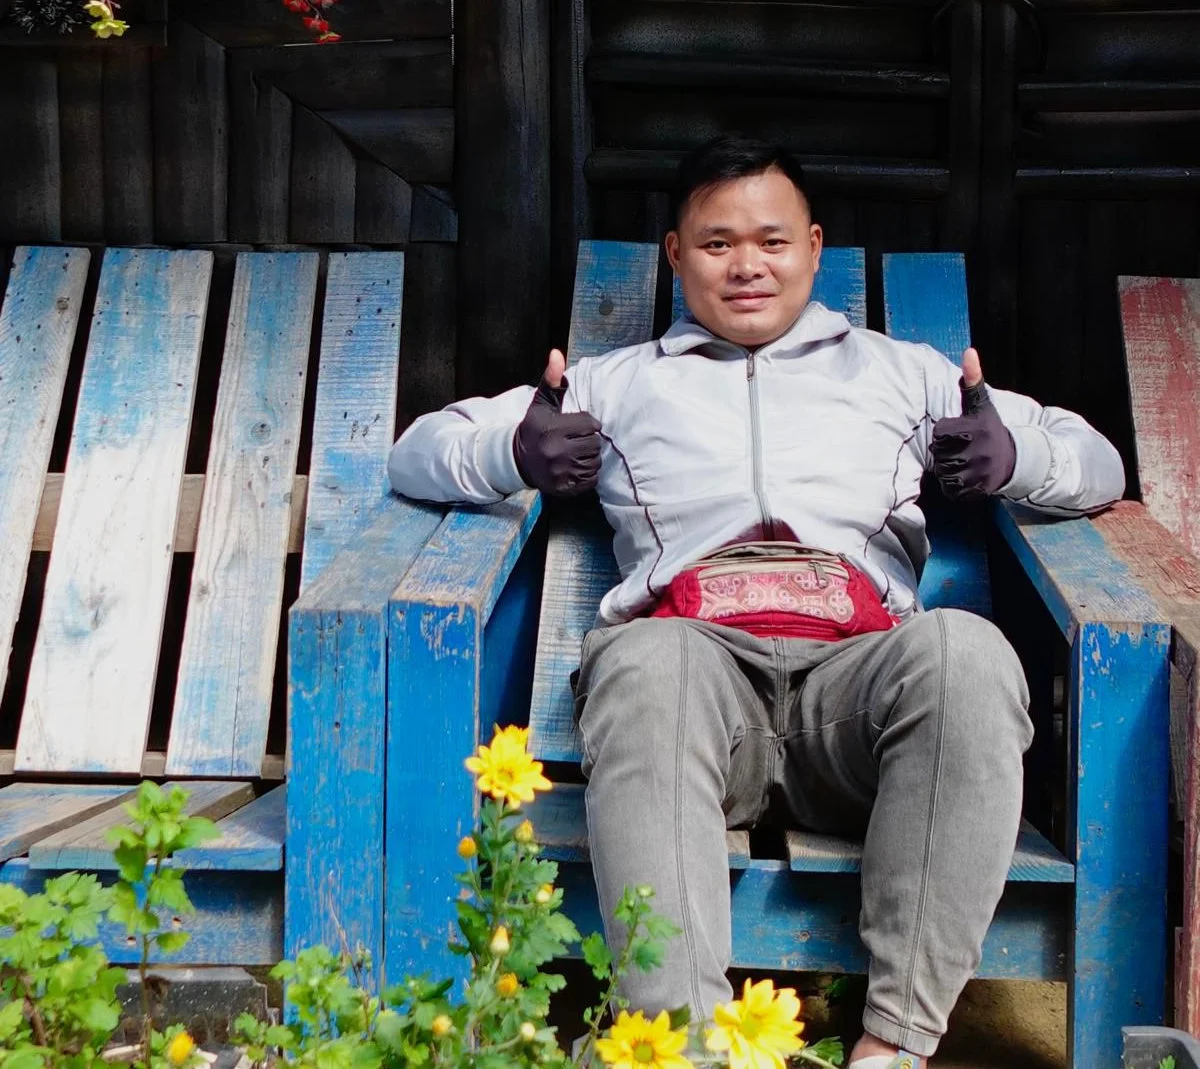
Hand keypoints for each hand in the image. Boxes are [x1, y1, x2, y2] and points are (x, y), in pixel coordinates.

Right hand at [513, 349, 602, 496]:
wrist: (517, 460)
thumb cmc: (534, 428)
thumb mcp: (541, 404)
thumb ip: (552, 380)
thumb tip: (557, 353)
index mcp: (553, 429)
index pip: (592, 425)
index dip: (587, 424)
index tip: (576, 426)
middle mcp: (556, 452)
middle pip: (594, 445)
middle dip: (588, 441)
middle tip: (575, 441)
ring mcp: (560, 472)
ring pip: (594, 462)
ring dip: (589, 458)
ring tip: (574, 454)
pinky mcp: (564, 488)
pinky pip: (591, 480)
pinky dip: (587, 474)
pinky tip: (574, 467)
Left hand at [930, 347, 1015, 500]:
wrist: (1013, 459)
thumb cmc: (990, 429)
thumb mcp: (981, 405)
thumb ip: (972, 380)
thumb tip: (969, 351)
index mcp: (974, 429)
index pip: (939, 434)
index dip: (945, 434)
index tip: (960, 433)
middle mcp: (977, 452)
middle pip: (938, 454)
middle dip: (945, 452)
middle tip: (962, 449)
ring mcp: (977, 473)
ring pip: (943, 473)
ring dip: (948, 470)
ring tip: (964, 462)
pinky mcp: (976, 490)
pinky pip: (951, 490)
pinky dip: (953, 486)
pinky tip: (966, 476)